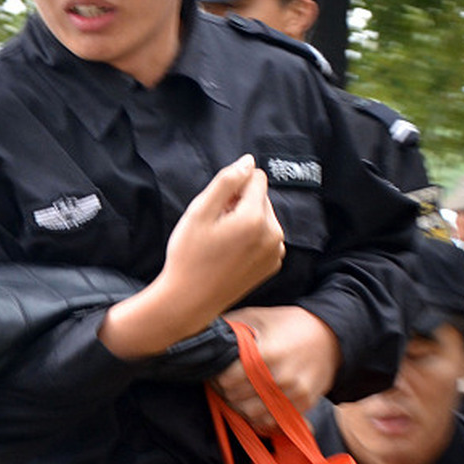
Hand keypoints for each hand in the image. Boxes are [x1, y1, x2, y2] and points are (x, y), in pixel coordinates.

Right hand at [98, 155, 284, 358]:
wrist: (189, 301)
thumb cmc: (188, 256)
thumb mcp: (198, 213)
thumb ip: (226, 182)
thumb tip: (249, 161)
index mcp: (255, 218)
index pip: (256, 178)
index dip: (232, 188)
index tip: (216, 208)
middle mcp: (273, 234)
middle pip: (261, 198)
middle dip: (240, 204)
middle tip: (215, 228)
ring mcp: (275, 252)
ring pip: (264, 217)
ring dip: (246, 222)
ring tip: (222, 242)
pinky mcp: (273, 265)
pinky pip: (266, 237)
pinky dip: (252, 240)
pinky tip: (231, 254)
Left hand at [210, 305, 341, 430]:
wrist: (331, 335)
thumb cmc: (287, 323)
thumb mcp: (255, 317)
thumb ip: (229, 329)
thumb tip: (201, 337)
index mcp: (265, 354)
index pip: (225, 379)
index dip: (216, 376)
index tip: (216, 371)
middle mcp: (280, 378)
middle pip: (235, 399)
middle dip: (225, 391)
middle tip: (224, 382)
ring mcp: (293, 394)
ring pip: (251, 415)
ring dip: (240, 406)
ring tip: (239, 392)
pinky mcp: (303, 405)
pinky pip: (272, 422)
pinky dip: (260, 416)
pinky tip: (256, 401)